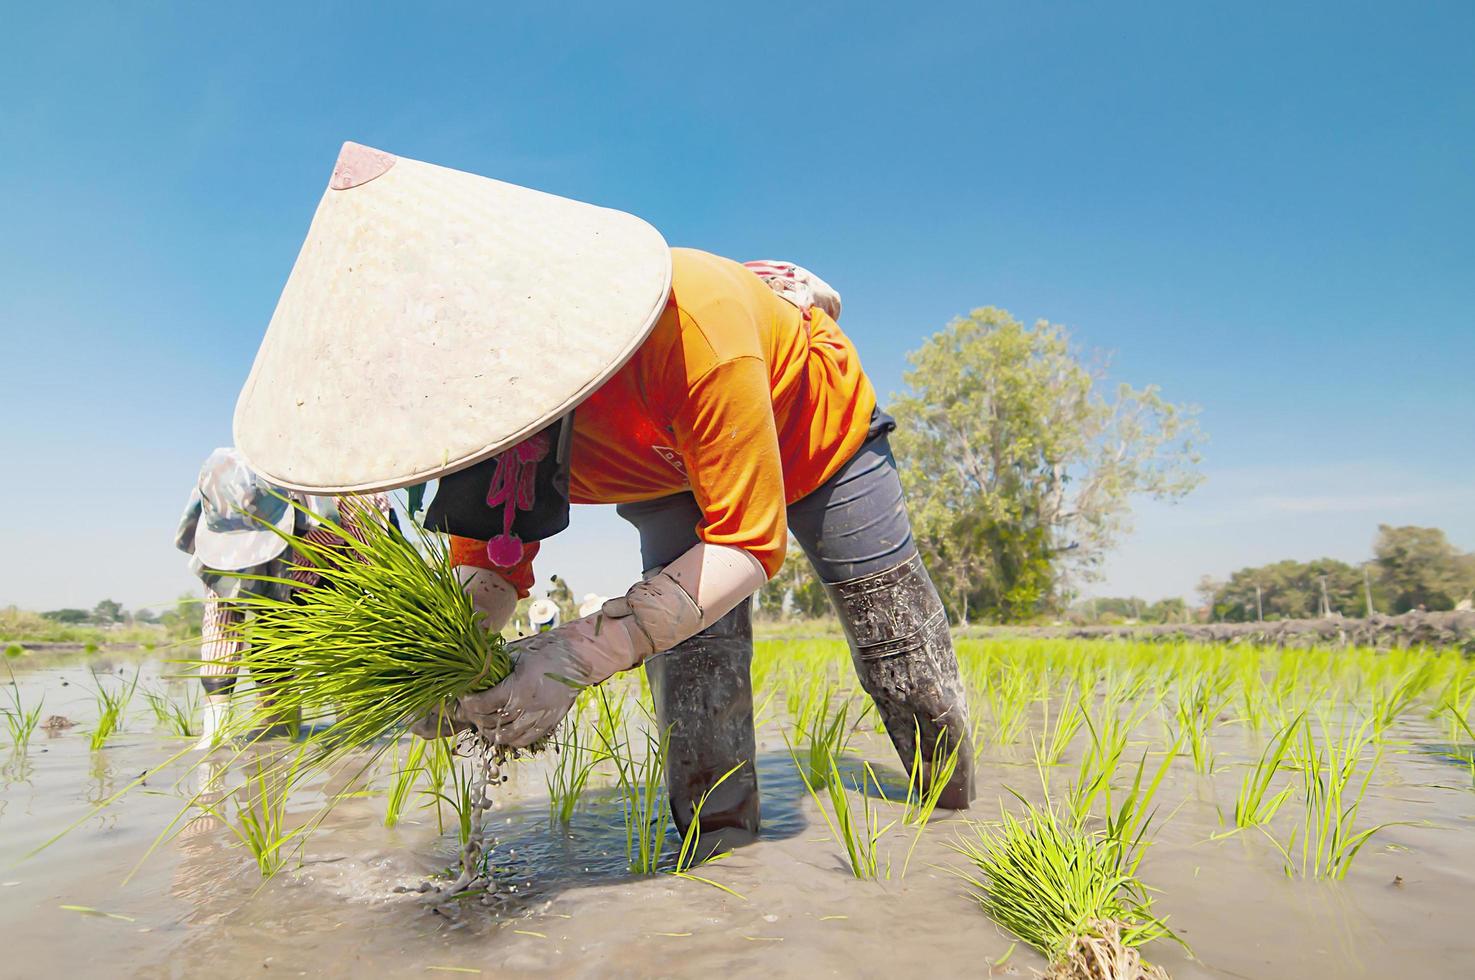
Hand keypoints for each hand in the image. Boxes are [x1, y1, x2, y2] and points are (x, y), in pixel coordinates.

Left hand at [457, 605, 650, 746]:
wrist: (579, 658)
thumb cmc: (546, 650)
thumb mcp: (516, 654)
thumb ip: (494, 667)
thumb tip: (470, 674)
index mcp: (519, 687)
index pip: (484, 705)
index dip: (469, 703)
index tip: (464, 697)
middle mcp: (529, 708)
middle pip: (492, 724)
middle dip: (476, 717)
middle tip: (471, 708)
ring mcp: (540, 719)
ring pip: (506, 737)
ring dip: (491, 731)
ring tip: (485, 720)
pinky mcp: (549, 724)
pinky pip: (524, 740)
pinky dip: (510, 738)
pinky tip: (504, 728)